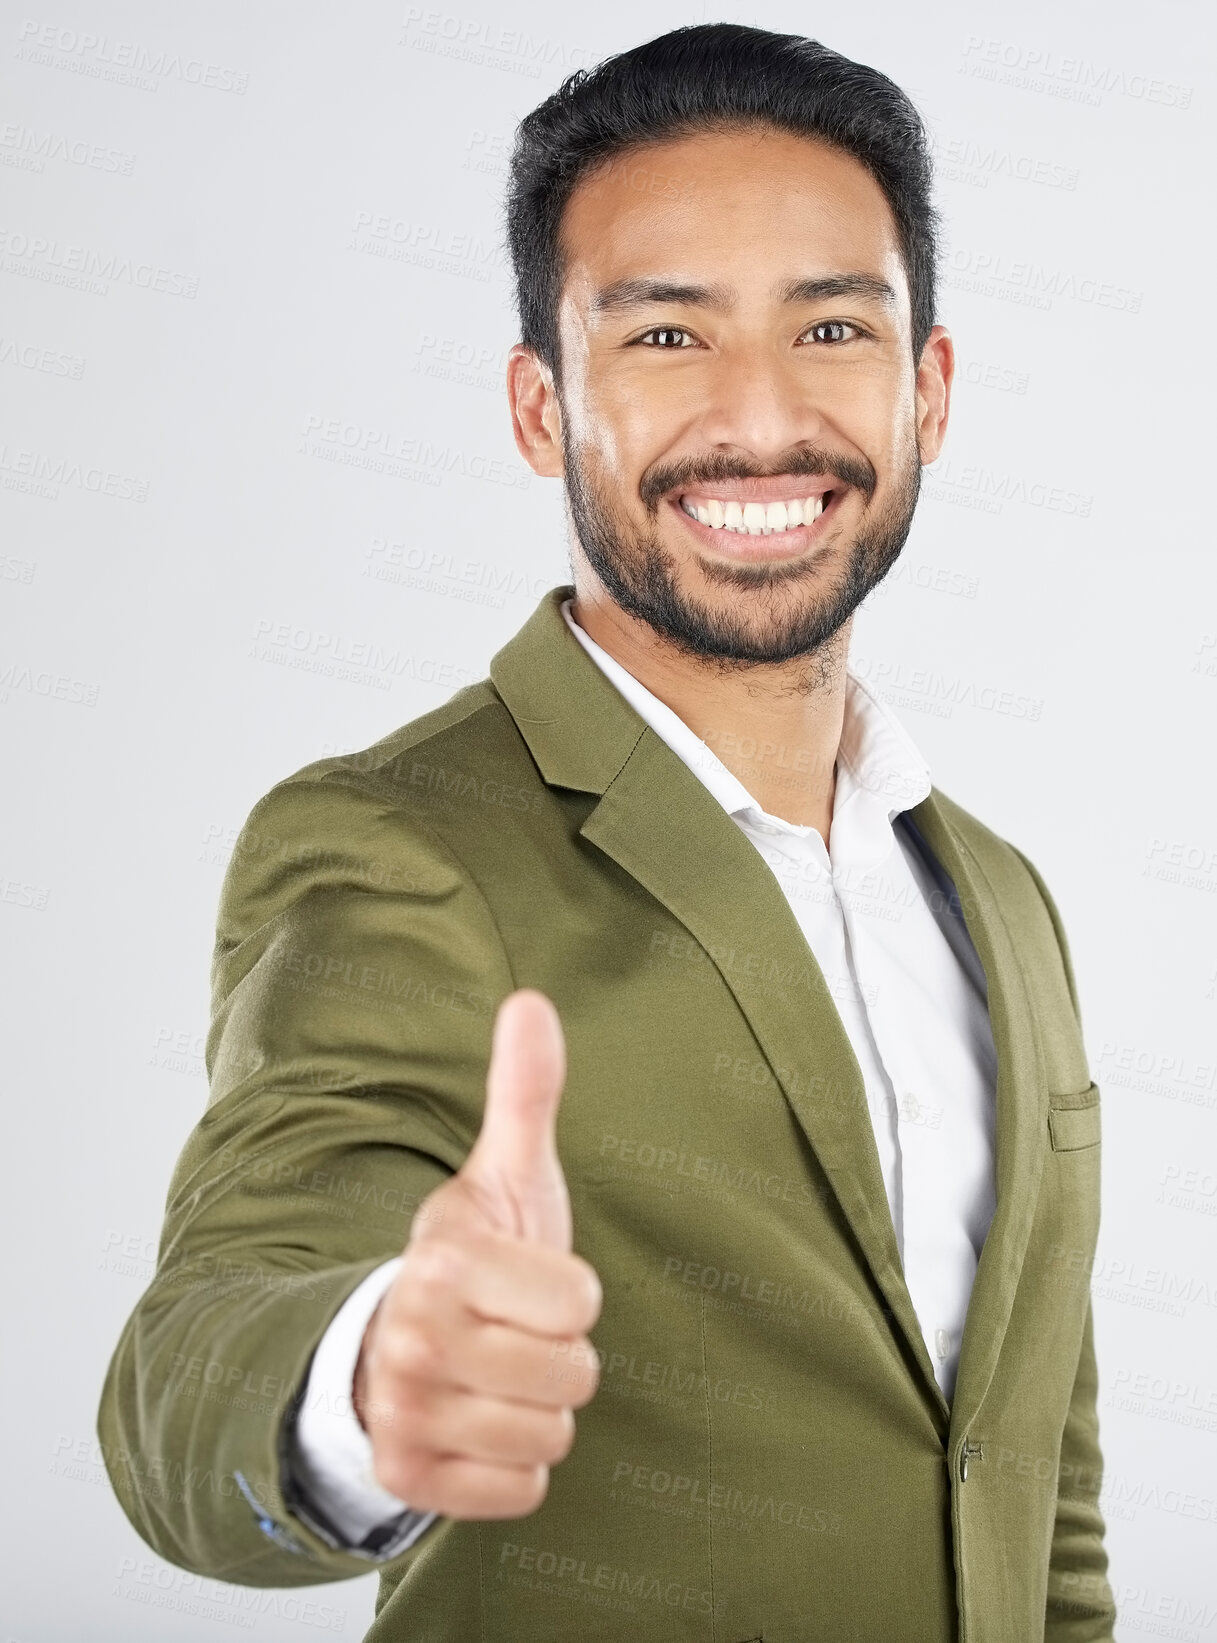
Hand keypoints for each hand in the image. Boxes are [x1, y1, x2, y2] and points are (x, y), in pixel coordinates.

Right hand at [353, 989, 601, 1518]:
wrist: (390, 1344)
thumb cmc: (476, 1258)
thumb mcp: (506, 1175)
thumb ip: (524, 1092)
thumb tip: (532, 1000)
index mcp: (444, 1257)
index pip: (581, 1302)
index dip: (572, 1294)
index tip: (532, 1280)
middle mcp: (412, 1336)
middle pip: (573, 1376)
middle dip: (561, 1357)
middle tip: (516, 1335)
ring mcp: (403, 1411)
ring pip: (549, 1436)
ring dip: (540, 1412)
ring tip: (498, 1377)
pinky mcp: (407, 1478)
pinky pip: (521, 1493)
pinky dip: (514, 1468)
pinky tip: (481, 1425)